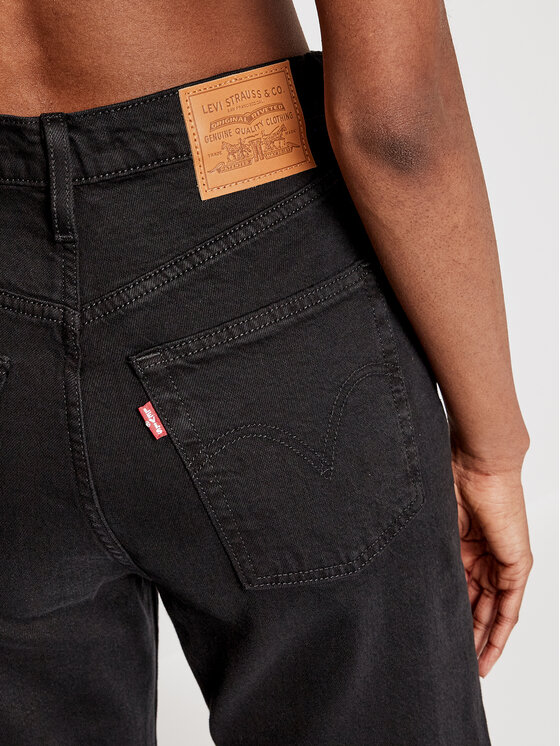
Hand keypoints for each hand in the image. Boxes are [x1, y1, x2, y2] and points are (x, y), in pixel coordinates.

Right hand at [451, 446, 532, 677]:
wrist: (477, 462)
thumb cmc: (452, 481)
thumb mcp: (435, 529)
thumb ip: (430, 556)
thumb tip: (410, 583)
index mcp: (463, 547)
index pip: (458, 590)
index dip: (448, 614)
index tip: (434, 636)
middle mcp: (484, 557)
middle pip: (476, 606)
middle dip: (466, 635)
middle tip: (453, 662)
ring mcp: (502, 561)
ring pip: (493, 611)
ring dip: (482, 640)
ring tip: (469, 666)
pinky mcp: (517, 564)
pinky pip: (510, 606)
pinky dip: (499, 630)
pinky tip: (488, 651)